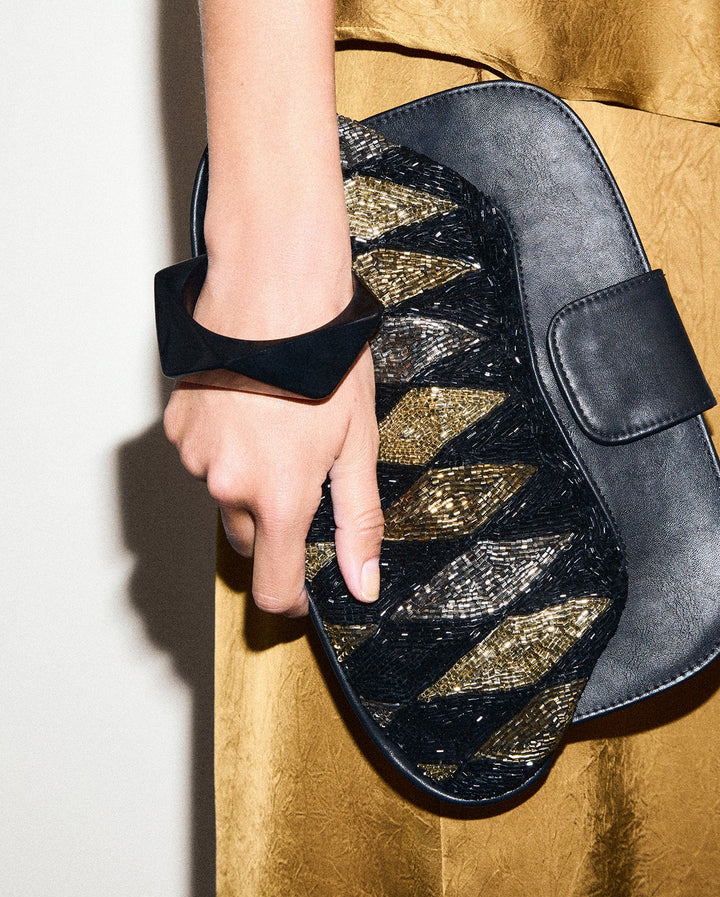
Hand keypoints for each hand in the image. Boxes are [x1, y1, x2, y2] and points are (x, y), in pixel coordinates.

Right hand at [164, 343, 381, 616]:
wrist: (275, 296)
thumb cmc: (323, 360)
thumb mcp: (359, 445)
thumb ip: (360, 522)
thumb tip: (364, 582)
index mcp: (280, 498)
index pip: (273, 585)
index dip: (289, 600)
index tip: (299, 596)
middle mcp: (230, 486)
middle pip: (249, 536)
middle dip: (274, 520)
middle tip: (303, 470)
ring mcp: (198, 457)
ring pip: (224, 491)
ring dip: (247, 475)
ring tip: (278, 423)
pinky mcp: (178, 428)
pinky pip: (203, 455)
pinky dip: (224, 444)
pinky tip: (249, 408)